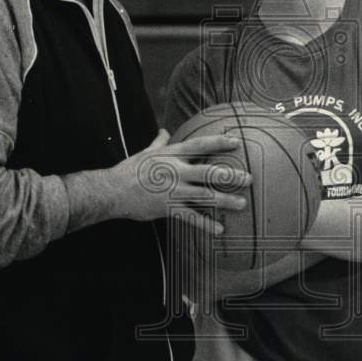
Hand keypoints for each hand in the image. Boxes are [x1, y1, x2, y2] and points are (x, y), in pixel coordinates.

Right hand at [62, 129, 250, 235]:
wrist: (112, 190)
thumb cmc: (130, 169)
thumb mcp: (146, 152)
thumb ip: (159, 142)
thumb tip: (164, 130)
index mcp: (172, 155)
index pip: (200, 146)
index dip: (219, 143)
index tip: (236, 142)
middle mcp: (177, 171)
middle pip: (209, 172)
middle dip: (231, 176)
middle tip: (249, 178)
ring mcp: (174, 191)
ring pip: (205, 196)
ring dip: (225, 200)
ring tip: (242, 203)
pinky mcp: (168, 208)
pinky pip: (191, 217)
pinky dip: (205, 225)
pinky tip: (219, 230)